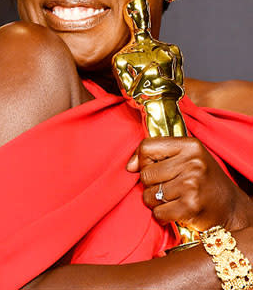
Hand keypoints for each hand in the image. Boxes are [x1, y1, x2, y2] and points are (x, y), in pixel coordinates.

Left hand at [126, 137, 252, 231]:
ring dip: (155, 201)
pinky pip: (157, 212)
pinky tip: (175, 211)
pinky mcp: (190, 207)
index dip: (143, 161)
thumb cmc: (202, 180)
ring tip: (173, 199)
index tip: (152, 168)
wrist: (232, 208)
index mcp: (190, 146)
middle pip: (145, 174)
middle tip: (168, 187)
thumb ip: (155, 154)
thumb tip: (129, 167)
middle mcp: (193, 163)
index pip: (146, 147)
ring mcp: (192, 185)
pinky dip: (162, 215)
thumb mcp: (186, 157)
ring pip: (148, 195)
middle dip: (150, 184)